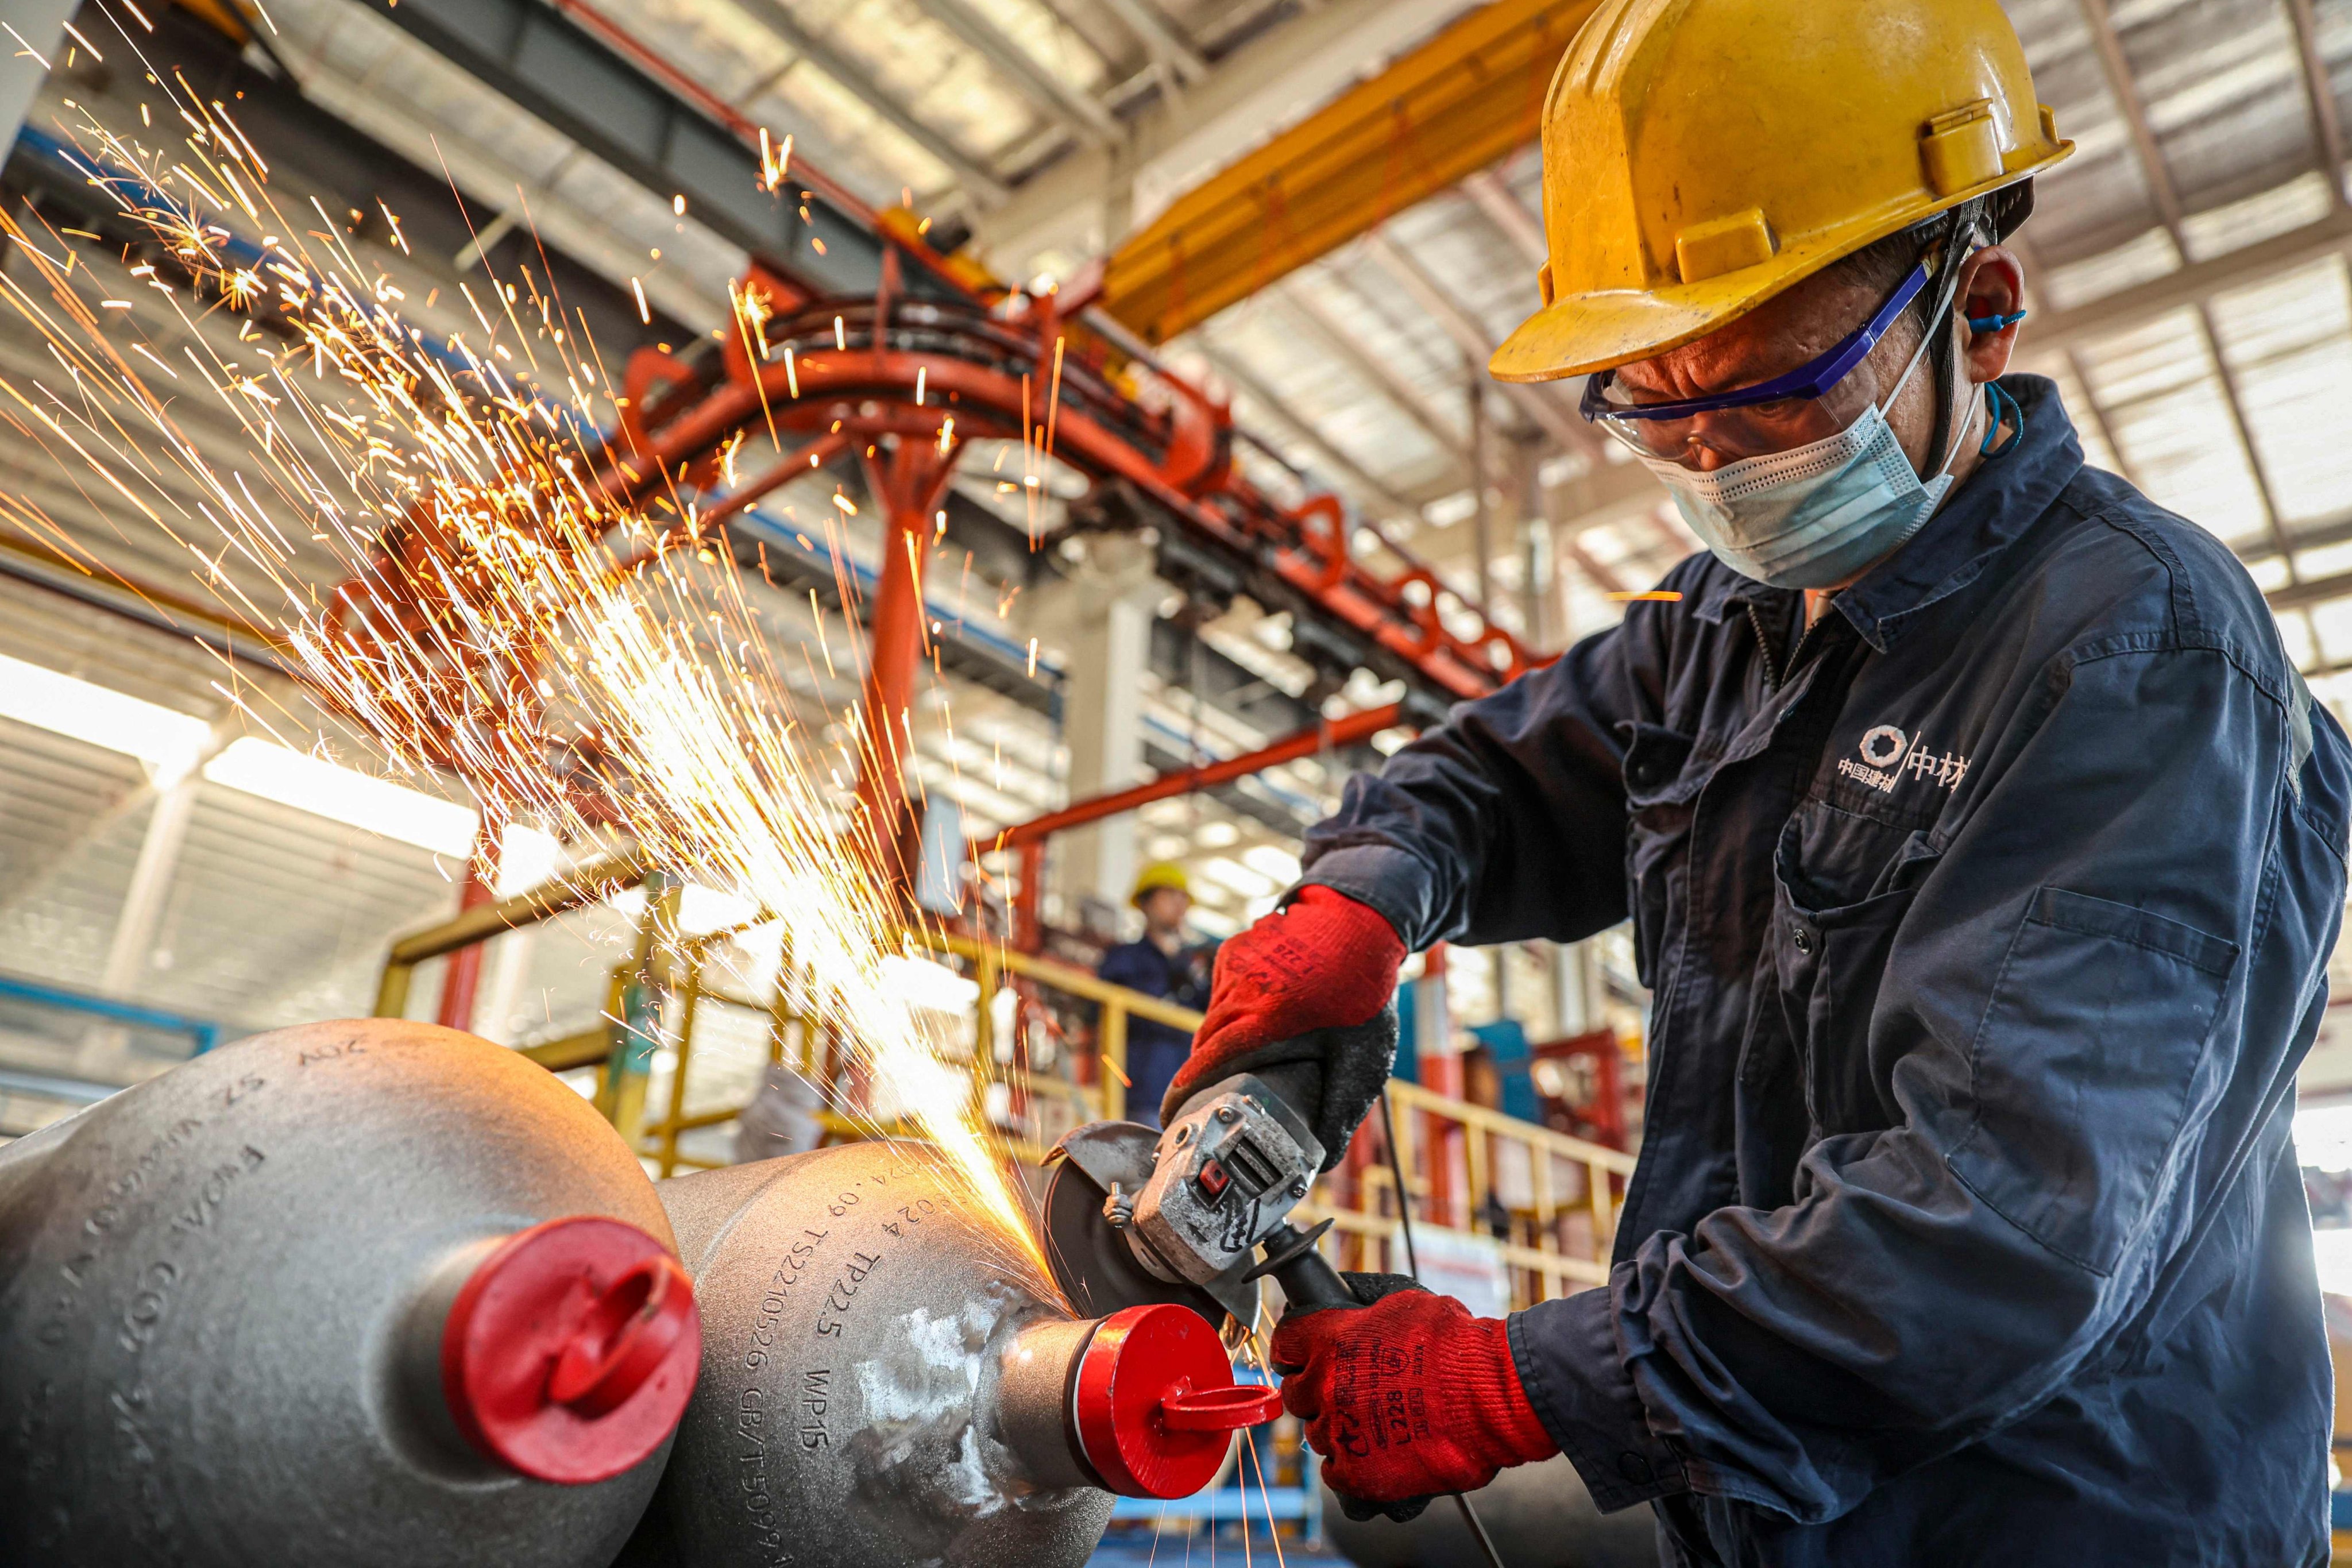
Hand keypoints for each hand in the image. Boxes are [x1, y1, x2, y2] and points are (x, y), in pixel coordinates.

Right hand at [1160, 887, 1405, 1140]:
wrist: (1362, 920)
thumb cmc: (1364, 991)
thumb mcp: (1361, 1059)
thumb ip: (1341, 1112)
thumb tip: (1324, 1161)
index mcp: (1268, 1019)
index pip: (1207, 1064)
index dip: (1183, 1095)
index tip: (1170, 1118)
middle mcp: (1242, 991)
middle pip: (1205, 1047)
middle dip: (1202, 1078)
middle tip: (1210, 1104)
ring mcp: (1234, 966)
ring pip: (1211, 1020)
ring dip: (1220, 1044)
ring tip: (1246, 1062)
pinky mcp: (1232, 951)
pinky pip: (1219, 994)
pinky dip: (1230, 1012)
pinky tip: (1258, 1018)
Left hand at [1272, 1276, 1554, 1518]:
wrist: (1491, 1396)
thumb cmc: (1455, 1344)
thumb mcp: (1404, 1301)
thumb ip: (1365, 1303)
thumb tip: (1346, 1297)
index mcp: (1330, 1341)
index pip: (1285, 1343)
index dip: (1295, 1350)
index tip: (1304, 1356)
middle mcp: (1325, 1387)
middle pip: (1296, 1393)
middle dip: (1316, 1391)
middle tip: (1348, 1391)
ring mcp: (1339, 1432)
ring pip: (1317, 1434)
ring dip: (1338, 1428)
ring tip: (1374, 1423)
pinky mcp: (1358, 1474)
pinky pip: (1334, 1472)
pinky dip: (1351, 1465)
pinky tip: (1375, 1453)